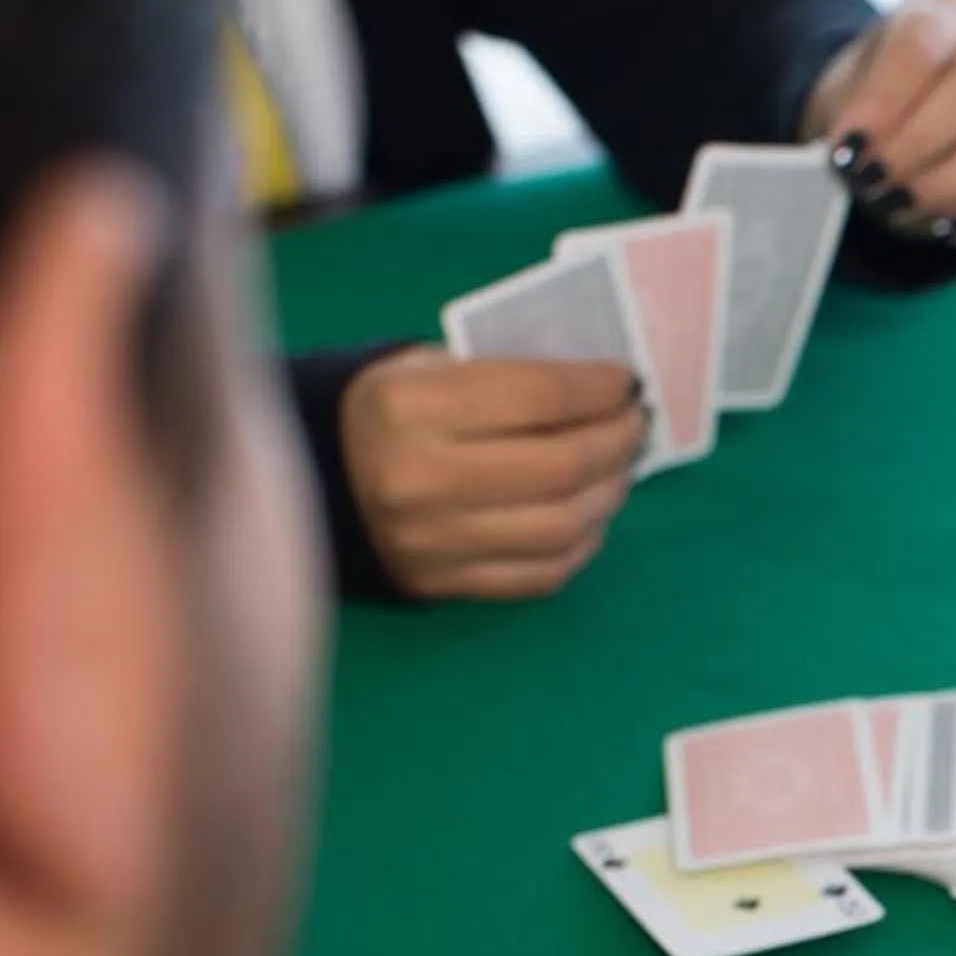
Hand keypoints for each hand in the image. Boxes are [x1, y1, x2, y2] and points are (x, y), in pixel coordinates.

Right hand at [339, 348, 645, 601]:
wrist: (320, 480)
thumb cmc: (391, 410)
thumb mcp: (431, 369)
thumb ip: (509, 377)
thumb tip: (606, 393)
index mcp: (412, 407)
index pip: (538, 396)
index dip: (598, 388)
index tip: (628, 382)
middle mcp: (420, 479)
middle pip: (559, 466)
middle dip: (616, 442)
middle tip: (635, 426)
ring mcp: (434, 542)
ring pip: (561, 526)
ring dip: (609, 495)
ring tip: (620, 469)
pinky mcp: (446, 586)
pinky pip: (543, 573)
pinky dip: (582, 543)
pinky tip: (589, 514)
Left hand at [801, 0, 955, 245]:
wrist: (897, 140)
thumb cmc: (873, 112)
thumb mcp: (847, 101)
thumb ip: (851, 124)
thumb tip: (850, 160)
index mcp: (944, 11)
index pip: (922, 42)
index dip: (884, 100)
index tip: (848, 148)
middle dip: (920, 145)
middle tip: (874, 183)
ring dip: (952, 185)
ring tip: (900, 208)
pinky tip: (947, 228)